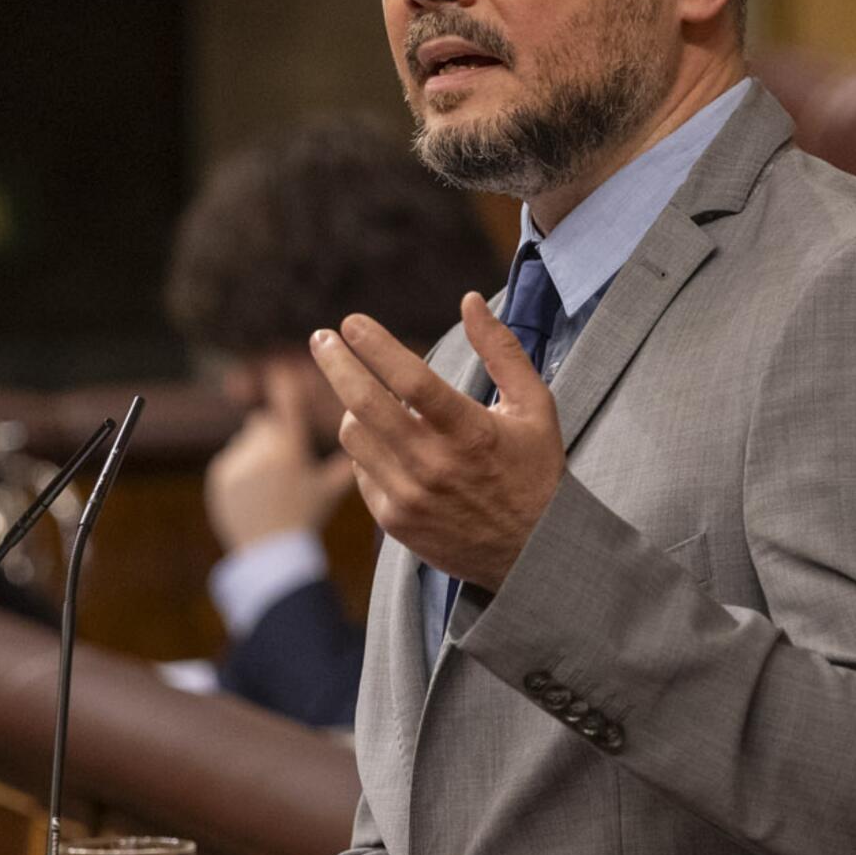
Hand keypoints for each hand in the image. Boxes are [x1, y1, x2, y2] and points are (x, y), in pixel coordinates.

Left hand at [204, 372, 357, 553]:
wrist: (271, 553)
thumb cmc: (307, 517)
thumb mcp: (331, 489)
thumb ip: (347, 461)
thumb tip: (366, 436)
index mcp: (290, 448)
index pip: (286, 402)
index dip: (284, 382)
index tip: (280, 368)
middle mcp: (261, 449)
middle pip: (264, 424)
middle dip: (273, 435)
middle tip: (285, 463)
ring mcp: (237, 461)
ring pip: (248, 441)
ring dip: (257, 453)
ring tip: (270, 485)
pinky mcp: (220, 474)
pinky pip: (232, 460)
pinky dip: (242, 470)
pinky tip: (254, 493)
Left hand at [311, 293, 564, 593]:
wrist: (533, 552)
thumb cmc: (534, 471)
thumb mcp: (534, 406)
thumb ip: (502, 350)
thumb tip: (469, 301)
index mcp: (471, 432)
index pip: (410, 379)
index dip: (375, 345)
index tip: (352, 322)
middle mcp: (435, 465)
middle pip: (364, 404)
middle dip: (335, 363)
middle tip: (321, 339)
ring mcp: (410, 496)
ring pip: (355, 436)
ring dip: (353, 407)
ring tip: (365, 395)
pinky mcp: (395, 521)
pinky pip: (360, 471)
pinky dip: (366, 448)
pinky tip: (384, 441)